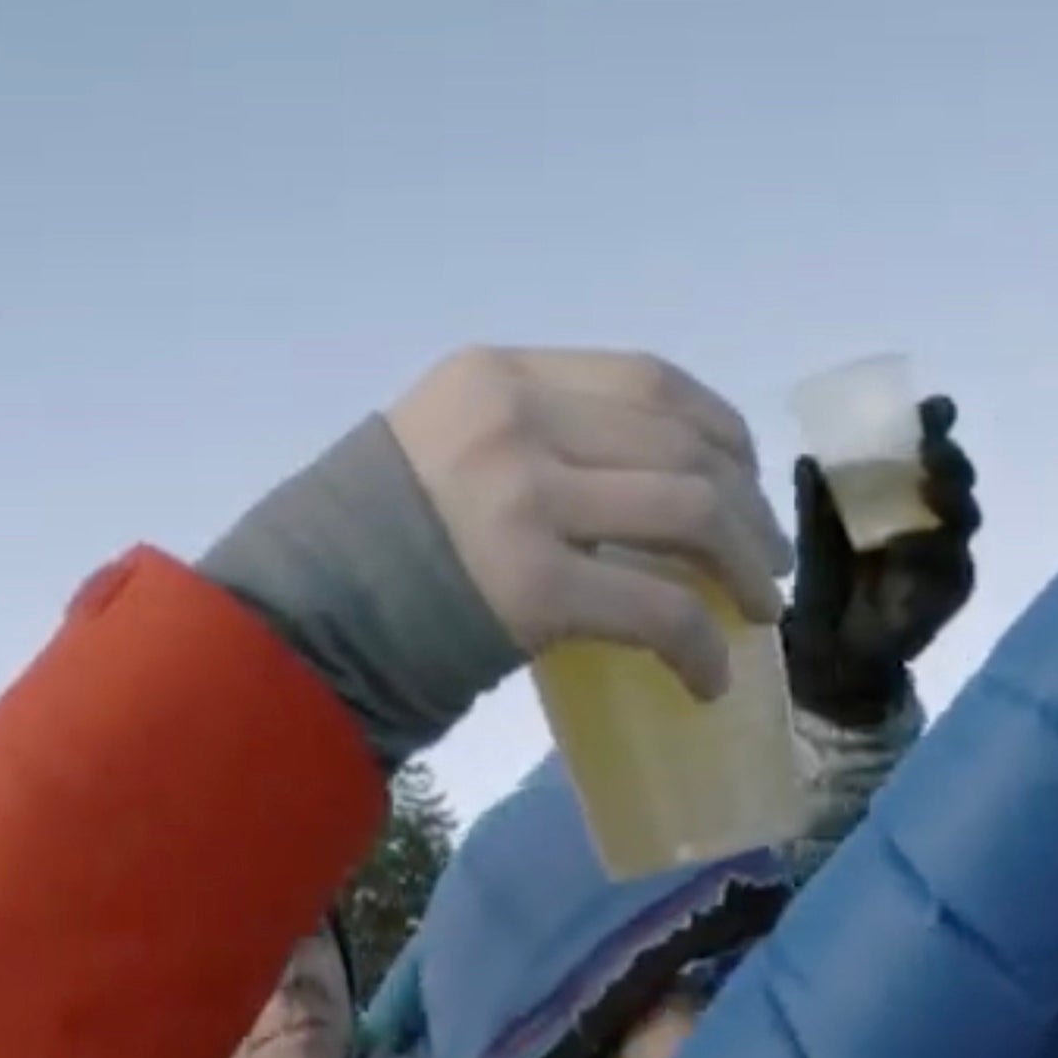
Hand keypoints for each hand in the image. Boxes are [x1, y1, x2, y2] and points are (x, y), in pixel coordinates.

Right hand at [385, 347, 792, 700]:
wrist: (293, 622)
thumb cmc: (365, 543)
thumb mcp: (445, 445)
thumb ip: (533, 437)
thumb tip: (649, 475)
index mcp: (499, 376)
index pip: (647, 380)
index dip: (719, 429)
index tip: (744, 478)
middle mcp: (517, 421)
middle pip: (683, 445)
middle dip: (746, 508)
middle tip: (764, 562)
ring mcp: (524, 500)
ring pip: (690, 513)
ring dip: (744, 567)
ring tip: (755, 611)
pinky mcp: (531, 588)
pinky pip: (657, 610)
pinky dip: (701, 647)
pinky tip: (708, 681)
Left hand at [782, 398, 979, 726]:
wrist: (830, 647)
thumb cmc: (829, 579)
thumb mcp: (817, 529)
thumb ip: (817, 495)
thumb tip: (807, 454)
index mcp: (905, 495)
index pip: (930, 451)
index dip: (935, 426)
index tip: (933, 406)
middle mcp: (934, 520)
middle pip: (958, 479)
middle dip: (949, 457)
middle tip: (931, 444)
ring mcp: (947, 557)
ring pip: (964, 516)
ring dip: (949, 494)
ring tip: (929, 481)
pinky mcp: (948, 594)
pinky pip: (951, 566)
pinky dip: (931, 550)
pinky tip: (909, 541)